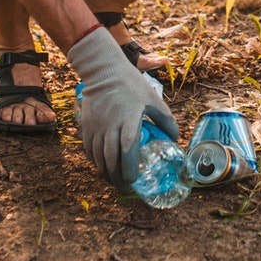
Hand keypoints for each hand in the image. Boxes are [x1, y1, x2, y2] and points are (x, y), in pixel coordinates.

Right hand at [67, 27, 177, 190]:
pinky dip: (96, 163)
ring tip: (115, 182)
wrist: (103, 72)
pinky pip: (89, 151)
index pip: (128, 149)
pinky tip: (104, 168)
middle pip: (111, 159)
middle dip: (118, 179)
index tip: (134, 180)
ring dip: (106, 174)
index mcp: (129, 119)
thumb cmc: (131, 85)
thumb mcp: (153, 99)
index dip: (129, 167)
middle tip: (126, 188)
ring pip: (98, 158)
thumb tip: (175, 138)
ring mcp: (96, 127)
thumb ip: (165, 119)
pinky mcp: (86, 127)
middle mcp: (110, 126)